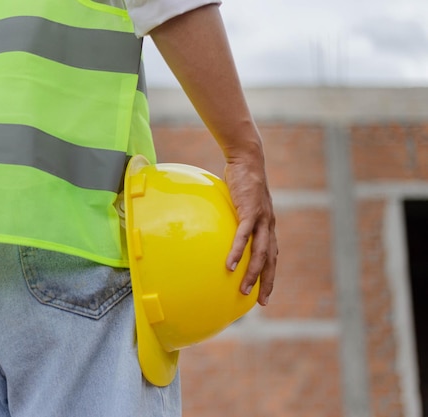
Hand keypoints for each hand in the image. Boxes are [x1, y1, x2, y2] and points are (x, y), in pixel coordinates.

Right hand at [224, 152, 277, 305]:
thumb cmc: (241, 180)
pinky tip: (230, 265)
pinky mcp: (250, 211)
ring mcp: (262, 219)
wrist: (247, 159)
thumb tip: (217, 227)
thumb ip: (234, 218)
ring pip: (260, 252)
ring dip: (253, 273)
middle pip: (270, 260)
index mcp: (267, 225)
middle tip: (260, 302)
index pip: (271, 255)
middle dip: (266, 282)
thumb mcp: (239, 203)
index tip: (265, 293)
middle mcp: (268, 225)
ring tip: (244, 290)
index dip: (270, 275)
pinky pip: (244, 236)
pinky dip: (238, 251)